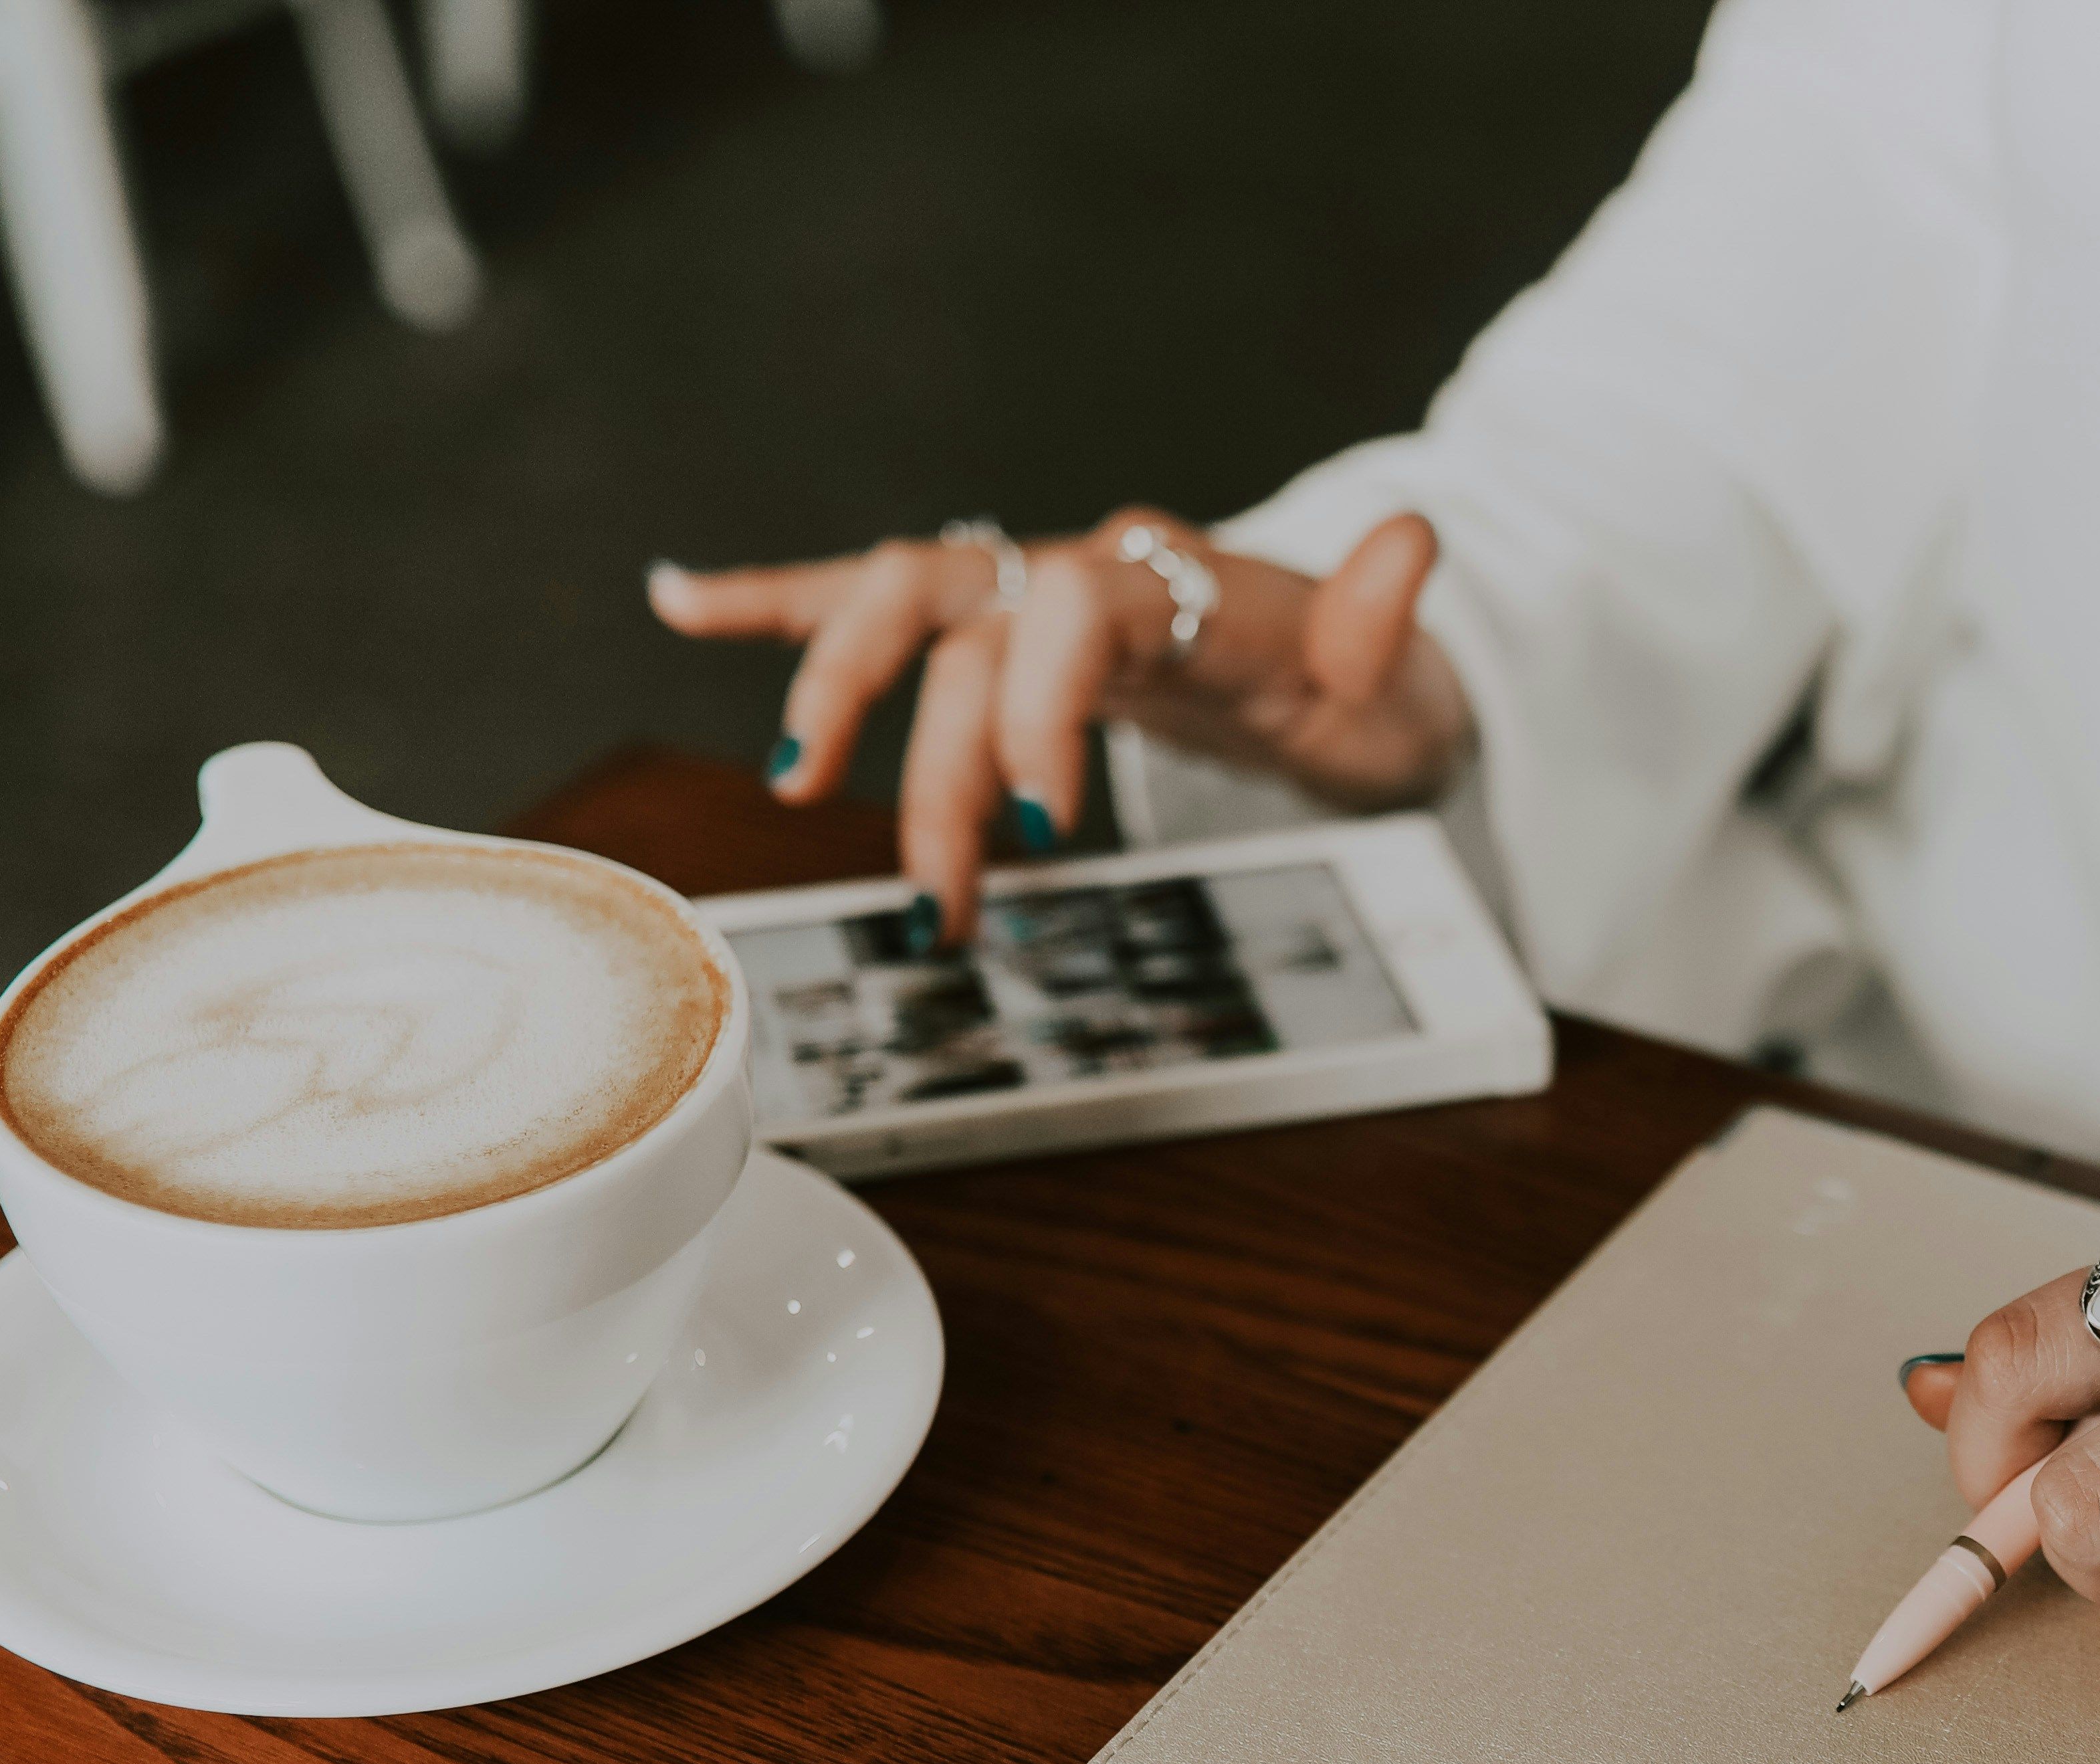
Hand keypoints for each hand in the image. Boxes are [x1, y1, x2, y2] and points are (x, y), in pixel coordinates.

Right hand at [647, 510, 1470, 941]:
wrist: (1347, 669)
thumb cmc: (1355, 684)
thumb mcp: (1391, 676)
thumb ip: (1380, 620)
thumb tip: (1417, 543)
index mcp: (1171, 586)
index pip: (1077, 613)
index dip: (1041, 706)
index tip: (1038, 821)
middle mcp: (1085, 572)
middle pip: (971, 631)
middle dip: (935, 752)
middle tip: (939, 883)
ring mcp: (1033, 593)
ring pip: (910, 618)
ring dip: (845, 701)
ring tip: (796, 789)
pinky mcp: (1001, 629)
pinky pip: (878, 601)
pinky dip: (783, 602)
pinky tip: (683, 601)